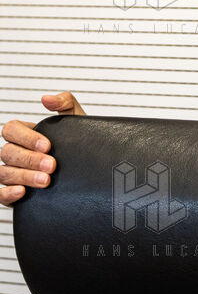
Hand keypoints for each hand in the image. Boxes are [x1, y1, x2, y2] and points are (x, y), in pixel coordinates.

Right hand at [1, 92, 85, 206]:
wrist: (91, 167)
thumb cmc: (80, 142)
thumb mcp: (76, 120)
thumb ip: (65, 103)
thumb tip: (47, 98)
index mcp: (25, 134)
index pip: (11, 130)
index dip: (26, 137)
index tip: (47, 145)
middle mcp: (16, 154)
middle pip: (8, 153)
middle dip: (30, 159)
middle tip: (52, 165)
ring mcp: (13, 173)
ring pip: (4, 173)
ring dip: (25, 176)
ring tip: (46, 180)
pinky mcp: (14, 193)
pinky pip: (0, 194)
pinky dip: (7, 194)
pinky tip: (22, 191)